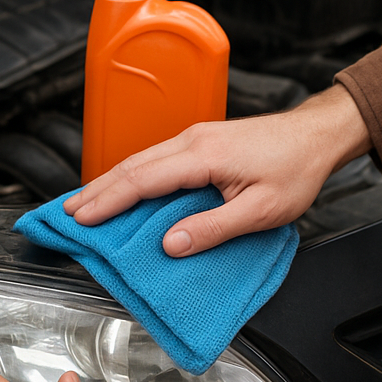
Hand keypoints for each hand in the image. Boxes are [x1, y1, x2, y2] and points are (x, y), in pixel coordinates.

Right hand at [64, 84, 371, 256]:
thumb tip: (169, 245)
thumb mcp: (261, 209)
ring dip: (109, 182)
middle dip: (96, 190)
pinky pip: (154, 159)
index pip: (142, 180)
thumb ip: (213, 228)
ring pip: (140, 160)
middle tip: (66, 213)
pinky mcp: (199, 142)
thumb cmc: (295, 170)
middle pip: (131, 166)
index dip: (108, 201)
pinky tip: (122, 189)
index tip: (81, 219)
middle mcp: (191, 141)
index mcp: (203, 155)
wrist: (316, 136)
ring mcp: (194, 138)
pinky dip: (130, 176)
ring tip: (83, 203)